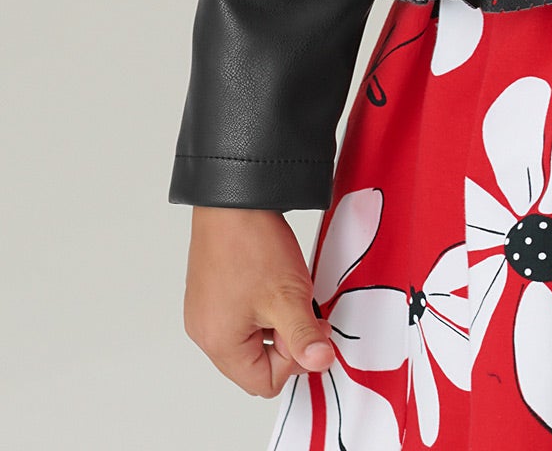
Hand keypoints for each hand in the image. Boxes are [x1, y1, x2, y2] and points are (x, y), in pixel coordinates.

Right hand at [182, 204, 334, 396]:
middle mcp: (204, 332)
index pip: (264, 383)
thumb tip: (320, 363)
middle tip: (296, 303)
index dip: (294, 359)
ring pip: (249, 338)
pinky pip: (238, 316)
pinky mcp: (208, 292)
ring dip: (272, 320)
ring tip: (281, 287)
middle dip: (283, 338)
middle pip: (255, 363)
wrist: (233, 198)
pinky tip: (268, 278)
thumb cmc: (251, 243)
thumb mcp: (289, 296)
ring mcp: (203, 311)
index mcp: (219, 344)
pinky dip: (259, 305)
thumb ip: (305, 337)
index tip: (306, 325)